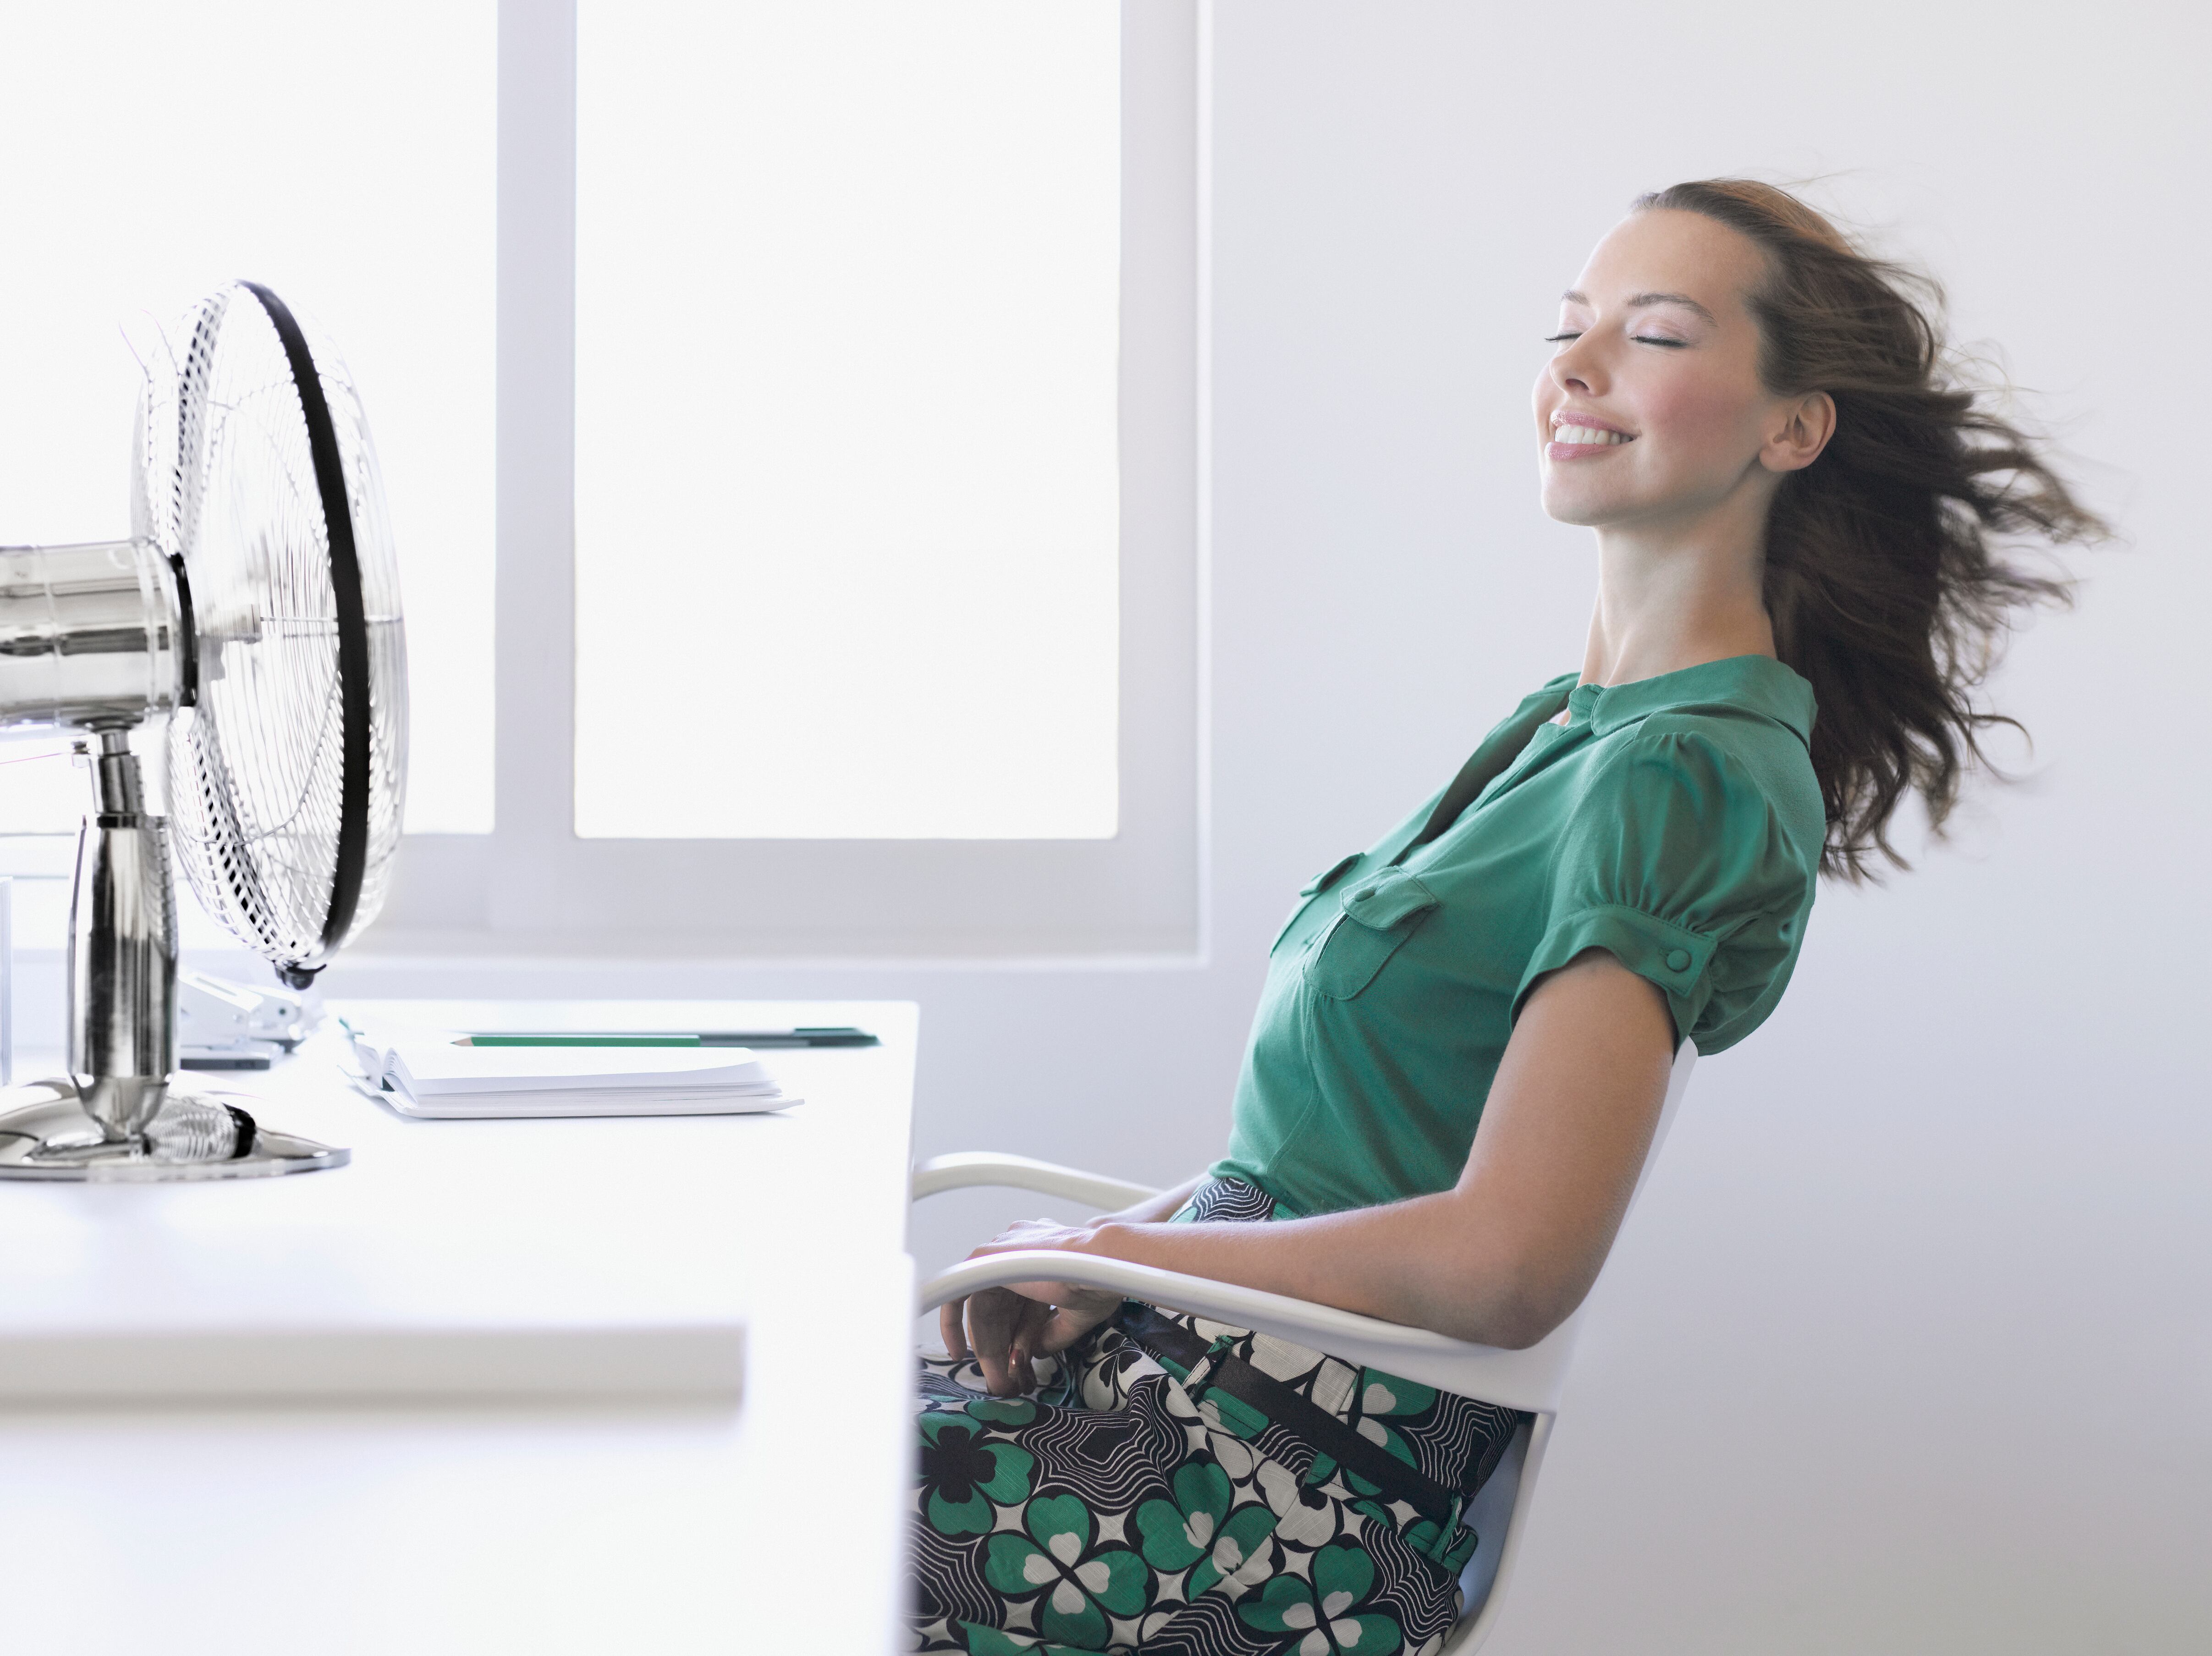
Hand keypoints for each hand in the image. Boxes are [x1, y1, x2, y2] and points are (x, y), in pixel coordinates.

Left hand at [939, 1219, 1128, 1396]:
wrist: (1104, 1262)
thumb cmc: (1101, 1280)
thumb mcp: (1075, 1315)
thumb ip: (1050, 1333)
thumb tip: (1033, 1353)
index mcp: (1039, 1255)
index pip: (1018, 1301)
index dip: (1017, 1335)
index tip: (1019, 1362)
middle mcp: (1017, 1249)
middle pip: (998, 1308)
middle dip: (1002, 1348)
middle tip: (1008, 1382)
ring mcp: (1000, 1251)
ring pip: (983, 1308)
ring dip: (991, 1348)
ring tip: (1001, 1381)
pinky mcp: (985, 1257)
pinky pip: (956, 1293)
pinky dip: (953, 1324)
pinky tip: (957, 1351)